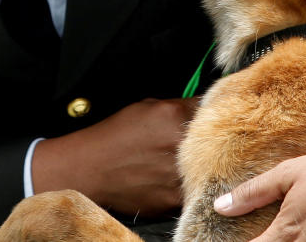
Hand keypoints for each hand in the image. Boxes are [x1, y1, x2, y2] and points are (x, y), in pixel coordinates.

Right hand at [32, 97, 198, 216]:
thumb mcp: (147, 107)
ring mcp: (178, 175)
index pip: (212, 111)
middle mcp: (180, 146)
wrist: (90, 169)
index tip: (212, 117)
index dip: (212, 114)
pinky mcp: (173, 199)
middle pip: (214, 141)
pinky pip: (193, 190)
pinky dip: (187, 184)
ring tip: (179, 162)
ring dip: (202, 165)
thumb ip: (179, 107)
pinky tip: (171, 178)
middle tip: (196, 141)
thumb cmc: (115, 135)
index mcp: (175, 116)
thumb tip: (203, 107)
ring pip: (207, 169)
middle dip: (209, 140)